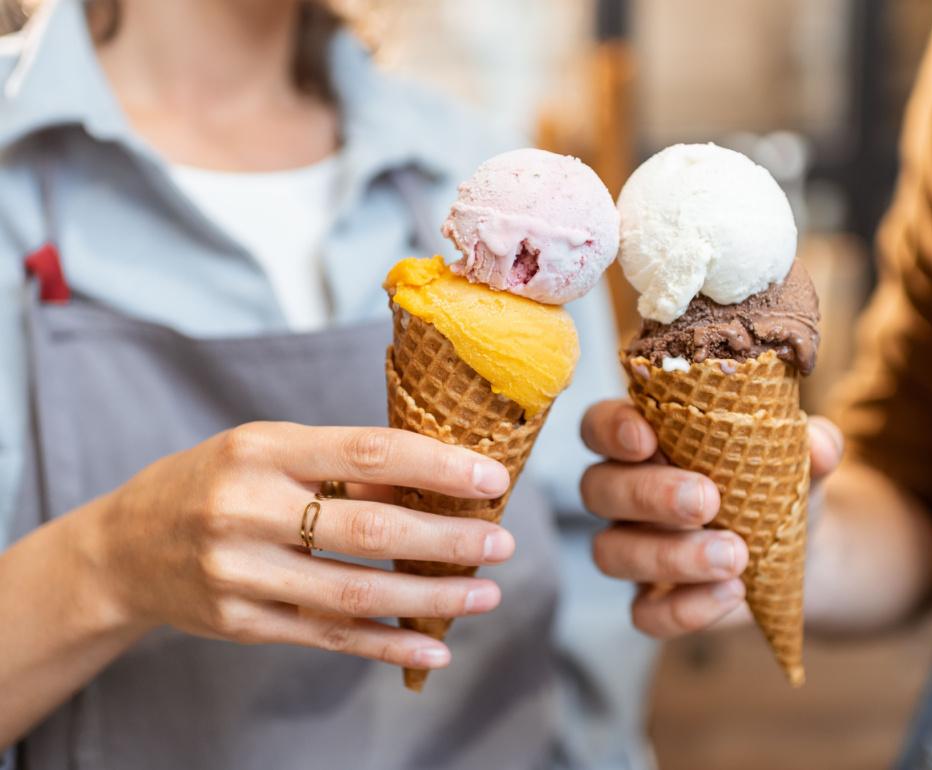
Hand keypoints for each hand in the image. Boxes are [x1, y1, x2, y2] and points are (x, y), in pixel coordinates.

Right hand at [84, 422, 513, 671]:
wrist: (122, 548)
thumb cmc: (210, 483)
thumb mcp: (267, 451)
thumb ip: (340, 465)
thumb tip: (427, 482)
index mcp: (262, 450)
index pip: (369, 452)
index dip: (438, 466)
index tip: (492, 477)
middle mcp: (248, 510)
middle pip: (371, 529)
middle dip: (448, 538)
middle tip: (503, 541)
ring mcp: (241, 573)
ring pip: (355, 592)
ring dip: (431, 598)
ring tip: (485, 593)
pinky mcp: (242, 623)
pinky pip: (328, 636)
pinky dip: (388, 646)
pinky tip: (434, 648)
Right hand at [580, 401, 842, 638]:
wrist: (802, 553)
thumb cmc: (777, 486)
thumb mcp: (798, 460)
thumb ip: (810, 443)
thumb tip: (818, 445)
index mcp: (644, 443)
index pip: (598, 426)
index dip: (610, 429)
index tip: (647, 437)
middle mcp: (623, 494)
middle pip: (598, 488)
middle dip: (649, 494)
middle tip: (707, 501)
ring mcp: (631, 549)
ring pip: (611, 553)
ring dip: (671, 556)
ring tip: (735, 556)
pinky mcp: (650, 602)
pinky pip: (644, 613)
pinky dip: (686, 608)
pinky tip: (734, 593)